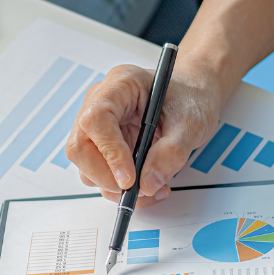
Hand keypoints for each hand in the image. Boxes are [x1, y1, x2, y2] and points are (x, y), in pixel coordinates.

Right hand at [65, 65, 222, 206]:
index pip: (96, 119)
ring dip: (115, 187)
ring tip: (152, 187)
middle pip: (81, 147)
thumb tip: (147, 184)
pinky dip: (120, 189)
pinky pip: (99, 175)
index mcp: (120, 84)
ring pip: (86, 167)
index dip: (109, 152)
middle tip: (139, 189)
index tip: (129, 178)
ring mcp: (98, 127)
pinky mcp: (102, 147)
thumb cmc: (190, 99)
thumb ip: (171, 152)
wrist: (193, 99)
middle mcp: (100, 103)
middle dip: (107, 177)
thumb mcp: (191, 123)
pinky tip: (147, 184)